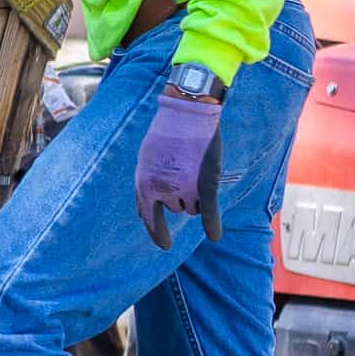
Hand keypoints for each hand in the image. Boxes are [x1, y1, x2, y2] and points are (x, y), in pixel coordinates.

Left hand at [137, 83, 225, 248]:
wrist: (187, 110)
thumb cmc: (166, 133)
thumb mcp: (146, 159)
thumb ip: (144, 188)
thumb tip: (139, 215)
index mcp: (143, 183)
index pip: (148, 217)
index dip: (157, 232)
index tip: (165, 245)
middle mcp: (162, 189)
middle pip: (176, 208)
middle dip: (181, 196)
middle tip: (185, 169)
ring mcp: (184, 188)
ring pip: (193, 207)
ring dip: (196, 196)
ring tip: (195, 166)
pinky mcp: (205, 183)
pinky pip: (208, 212)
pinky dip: (212, 225)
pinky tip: (215, 237)